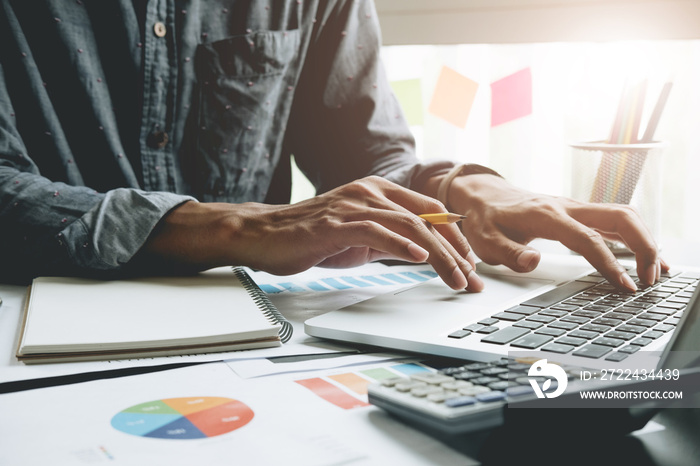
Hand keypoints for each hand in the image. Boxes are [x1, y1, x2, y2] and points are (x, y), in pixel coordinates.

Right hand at [142, 176, 483, 290]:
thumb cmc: (310, 236)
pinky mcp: (336, 223)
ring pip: (409, 226)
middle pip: (427, 219)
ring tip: (457, 278)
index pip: (430, 212)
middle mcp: (370, 192)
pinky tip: (420, 257)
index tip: (470, 264)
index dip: (455, 238)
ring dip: (439, 255)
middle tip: (472, 279)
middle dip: (456, 252)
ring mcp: (353, 205)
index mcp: (378, 191)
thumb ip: (389, 239)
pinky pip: (377, 232)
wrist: (264, 234)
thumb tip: (422, 253)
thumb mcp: (359, 237)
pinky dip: (401, 245)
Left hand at [445, 174, 668, 290]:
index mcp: (547, 215)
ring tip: (655, 272)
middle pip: (620, 217)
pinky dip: (635, 236)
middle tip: (650, 279)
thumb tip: (533, 261)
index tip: (624, 285)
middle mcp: (567, 207)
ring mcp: (576, 208)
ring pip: (623, 215)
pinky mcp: (579, 213)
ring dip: (645, 240)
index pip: (588, 238)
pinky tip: (645, 256)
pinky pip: (615, 220)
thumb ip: (509, 253)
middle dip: (643, 246)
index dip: (609, 263)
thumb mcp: (486, 241)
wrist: (484, 196)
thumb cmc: (485, 220)